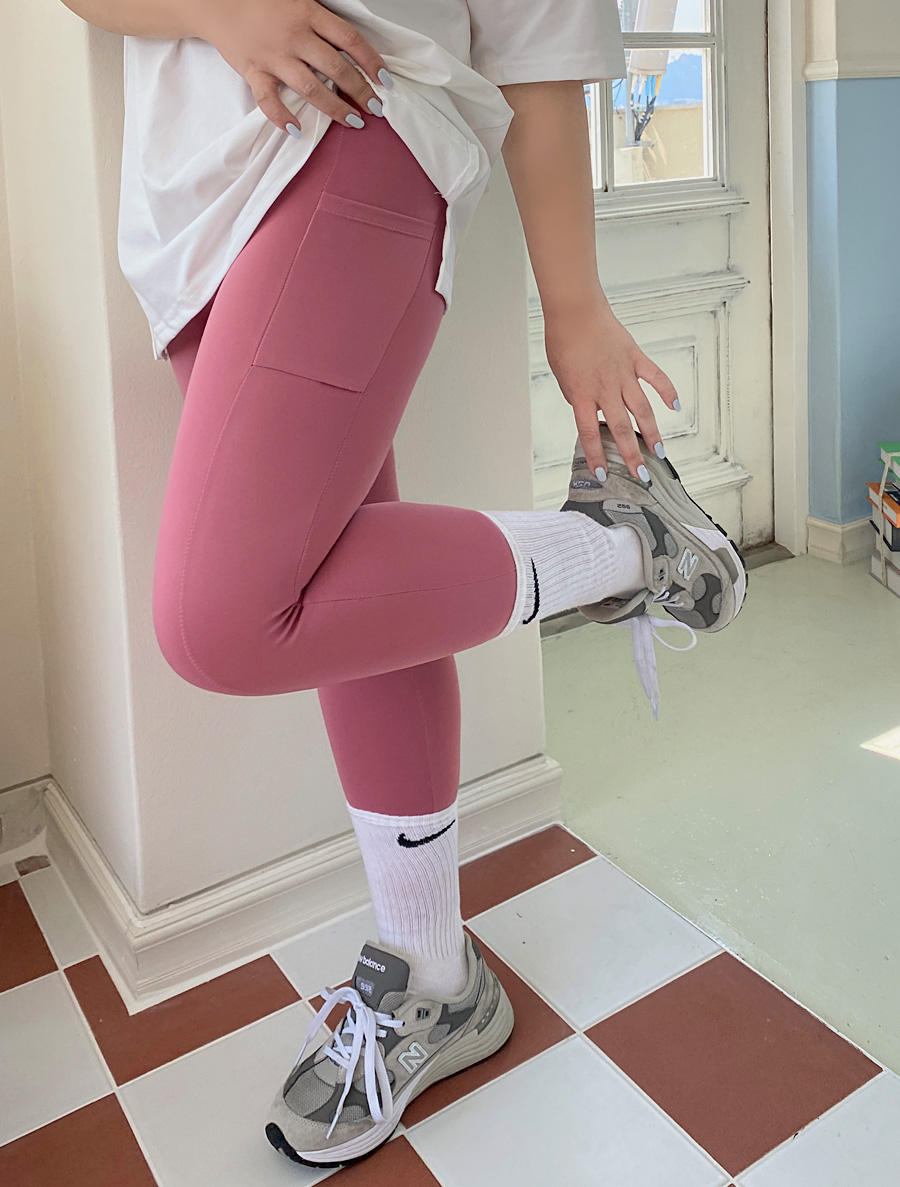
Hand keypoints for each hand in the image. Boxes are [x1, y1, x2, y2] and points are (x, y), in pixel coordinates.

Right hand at [190, 0, 391, 133]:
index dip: (372, 62)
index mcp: (308, 13)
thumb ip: (322, 19)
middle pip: (336, 68)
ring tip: (353, 122)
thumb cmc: (261, 2)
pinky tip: (297, 130)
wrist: (216, 2)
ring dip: (335, 109)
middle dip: (360, 91)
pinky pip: (269, 100)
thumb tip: (351, 44)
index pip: (350, 40)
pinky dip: (282, 117)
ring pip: (311, 88)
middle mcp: (294, 36)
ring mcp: (274, 56)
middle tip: (375, 107)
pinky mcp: (253, 71)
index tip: (385, 81)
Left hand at [544, 299, 677, 480]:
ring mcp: (623, 374)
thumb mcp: (562, 376)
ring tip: (659, 452)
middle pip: (621, 428)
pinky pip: (655, 377)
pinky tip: (675, 406)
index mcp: (582, 395)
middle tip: (642, 475)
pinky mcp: (635, 358)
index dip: (597, 456)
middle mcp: (605, 388)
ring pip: (642, 409)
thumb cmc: (563, 340)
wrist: (575, 311)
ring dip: (652, 432)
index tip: (603, 474)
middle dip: (632, 454)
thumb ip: (577, 396)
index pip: (589, 434)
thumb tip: (590, 410)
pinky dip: (667, 391)